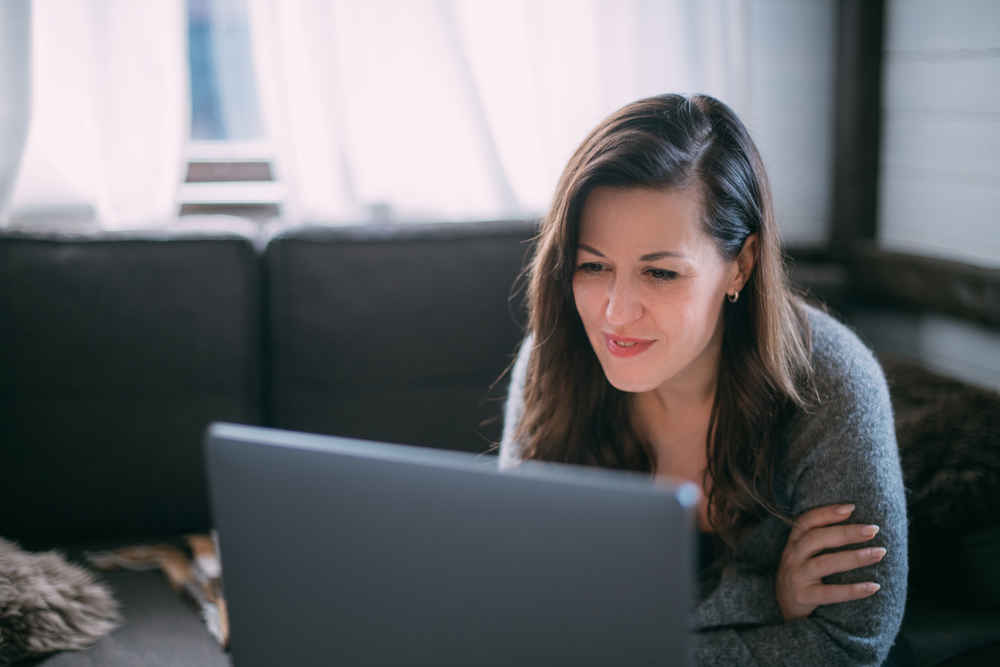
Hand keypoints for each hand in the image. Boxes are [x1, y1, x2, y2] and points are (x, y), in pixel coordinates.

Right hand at [776, 503, 885, 620]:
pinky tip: (874, 586)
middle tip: (873, 529)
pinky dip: (853, 590)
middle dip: (847, 532)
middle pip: (817, 539)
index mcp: (793, 543)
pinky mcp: (803, 597)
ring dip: (854, 557)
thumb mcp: (803, 555)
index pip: (806, 522)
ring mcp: (796, 577)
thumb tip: (858, 524)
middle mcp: (791, 557)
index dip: (827, 513)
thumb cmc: (803, 576)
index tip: (852, 508)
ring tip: (879, 553)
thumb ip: (819, 540)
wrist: (786, 610)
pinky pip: (830, 593)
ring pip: (825, 563)